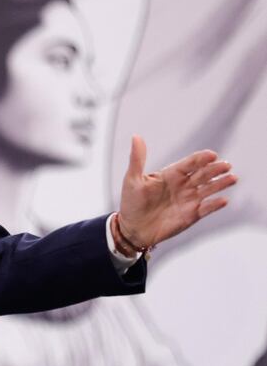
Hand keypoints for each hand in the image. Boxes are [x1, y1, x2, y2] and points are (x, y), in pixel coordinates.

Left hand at [118, 135, 236, 248]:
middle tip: (226, 165)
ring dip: (221, 183)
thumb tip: (136, 137)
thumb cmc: (131, 202)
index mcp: (170, 174)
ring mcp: (189, 199)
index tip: (212, 155)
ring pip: (209, 189)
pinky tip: (223, 200)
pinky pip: (207, 208)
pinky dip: (215, 205)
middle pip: (203, 174)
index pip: (189, 163)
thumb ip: (137, 159)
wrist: (132, 228)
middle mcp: (183, 185)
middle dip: (215, 169)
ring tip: (233, 178)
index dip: (200, 158)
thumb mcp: (132, 179)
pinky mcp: (192, 215)